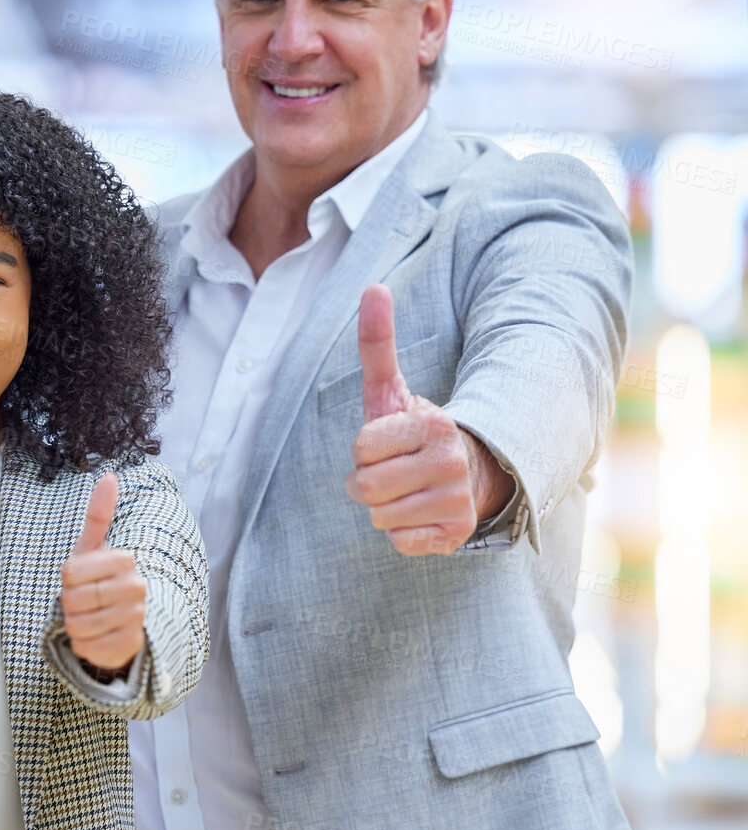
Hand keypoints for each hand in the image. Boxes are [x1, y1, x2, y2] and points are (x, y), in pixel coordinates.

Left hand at [59, 473, 145, 673]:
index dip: (66, 579)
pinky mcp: (131, 646)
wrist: (116, 621)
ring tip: (87, 618)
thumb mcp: (91, 548)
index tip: (77, 579)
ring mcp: (136, 618)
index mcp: (124, 559)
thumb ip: (98, 514)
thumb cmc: (96, 580)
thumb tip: (109, 475)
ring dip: (74, 625)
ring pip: (79, 625)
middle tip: (81, 602)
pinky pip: (87, 647)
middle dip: (68, 604)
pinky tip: (94, 636)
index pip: (70, 572)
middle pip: (74, 599)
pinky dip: (82, 645)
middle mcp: (137, 587)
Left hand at [345, 284, 510, 555]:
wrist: (467, 474)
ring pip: (379, 517)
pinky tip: (420, 514)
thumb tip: (373, 287)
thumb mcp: (392, 389)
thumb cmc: (413, 432)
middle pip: (364, 488)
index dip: (364, 449)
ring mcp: (459, 501)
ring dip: (383, 508)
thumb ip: (378, 342)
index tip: (387, 444)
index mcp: (434, 424)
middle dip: (367, 481)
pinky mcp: (457, 535)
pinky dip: (402, 533)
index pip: (361, 448)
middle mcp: (452, 462)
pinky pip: (400, 543)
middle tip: (393, 471)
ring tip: (407, 490)